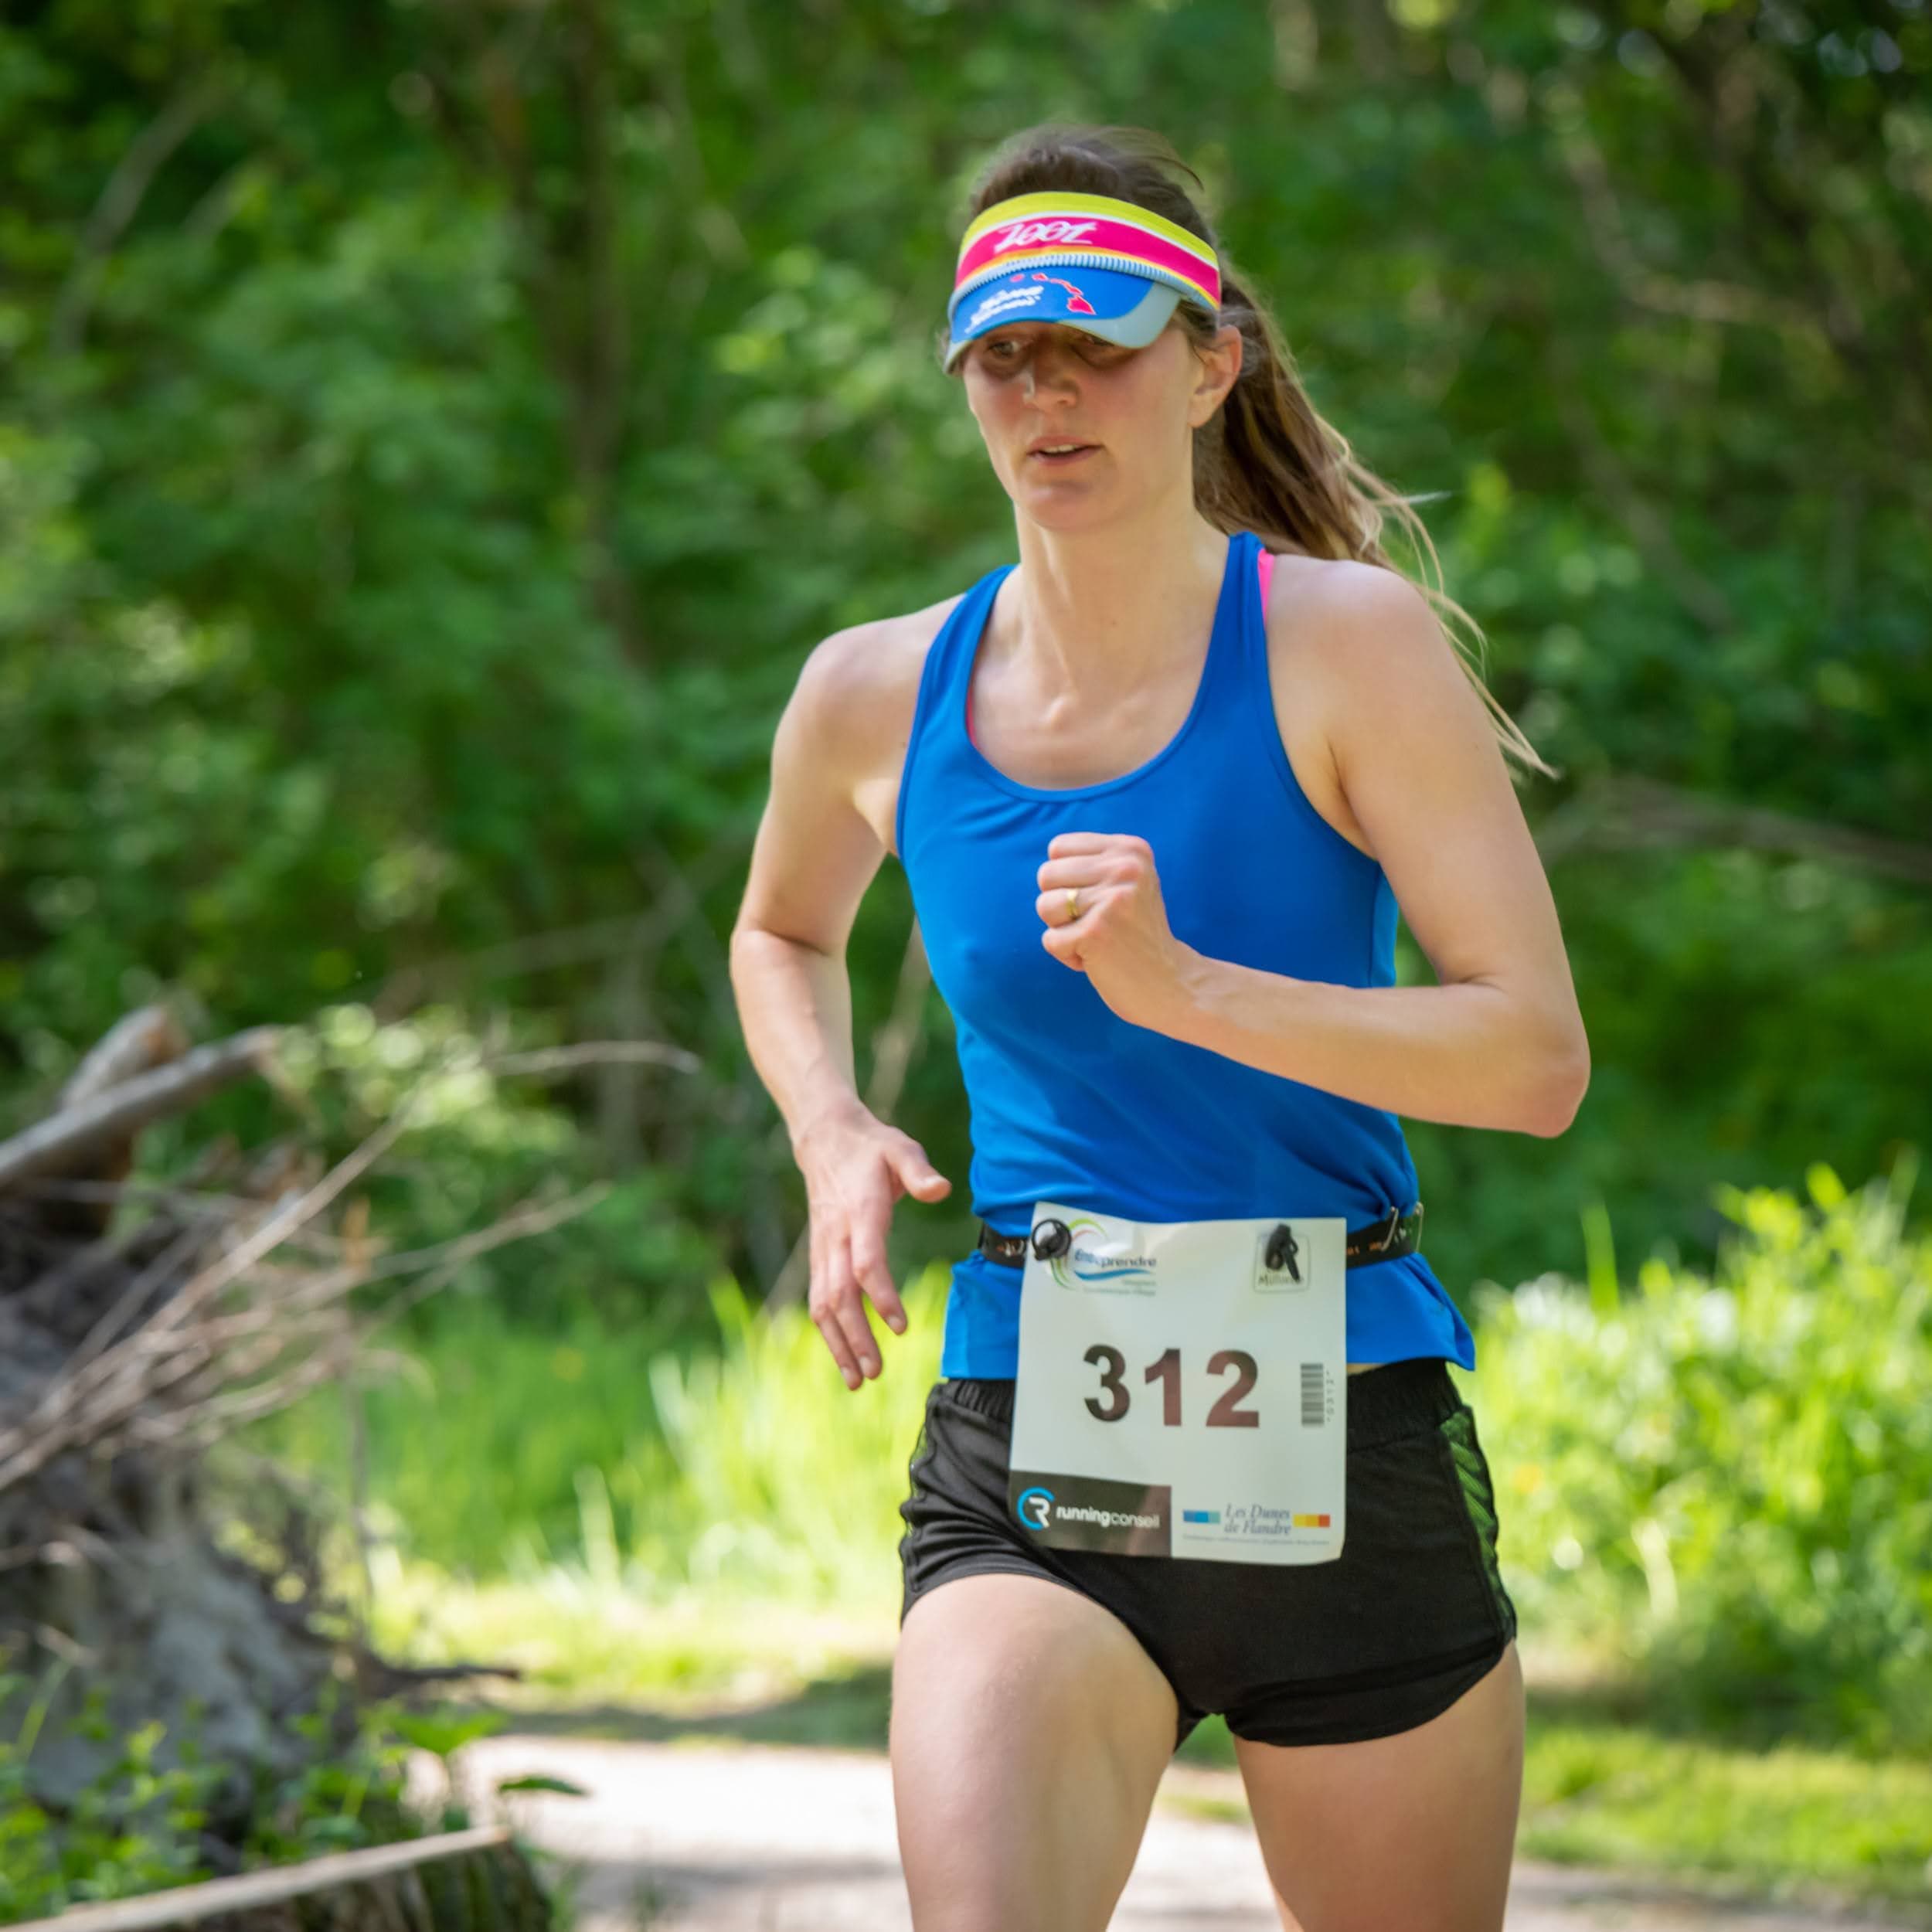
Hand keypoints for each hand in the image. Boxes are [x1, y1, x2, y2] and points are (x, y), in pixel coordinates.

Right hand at [792, 1102, 950, 1390]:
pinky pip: (818, 1299)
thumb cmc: (871, 1148)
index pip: (866, 1262)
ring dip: (839, 1344)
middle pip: (841, 1295)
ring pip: (824, 1304)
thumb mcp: (900, 1148)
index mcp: (860, 1213)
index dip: (882, 1295)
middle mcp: (837, 1236)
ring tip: (857, 1380)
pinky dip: (828, 1332)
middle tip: (876, 1371)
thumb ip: (919, 1170)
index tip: (900, 1326)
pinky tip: (843, 1358)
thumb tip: (941, 1189)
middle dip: (856, 1337)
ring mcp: (823, 1248)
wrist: (826, 1140)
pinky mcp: (819, 1256)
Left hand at [1036, 831, 1198, 1032]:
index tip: (1096, 899)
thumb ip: (1094, 861)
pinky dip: (1067, 955)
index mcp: (1131, 850)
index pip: (1058, 848)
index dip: (1065, 879)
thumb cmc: (1135, 933)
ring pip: (1044, 905)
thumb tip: (1052, 851)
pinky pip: (1050, 939)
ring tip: (1096, 938)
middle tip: (1096, 923)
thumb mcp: (1128, 882)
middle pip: (1046, 875)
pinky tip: (1097, 958)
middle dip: (1060, 905)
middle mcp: (1125, 868)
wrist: (1170, 982)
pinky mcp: (1096, 933)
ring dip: (1062, 930)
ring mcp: (1112, 901)